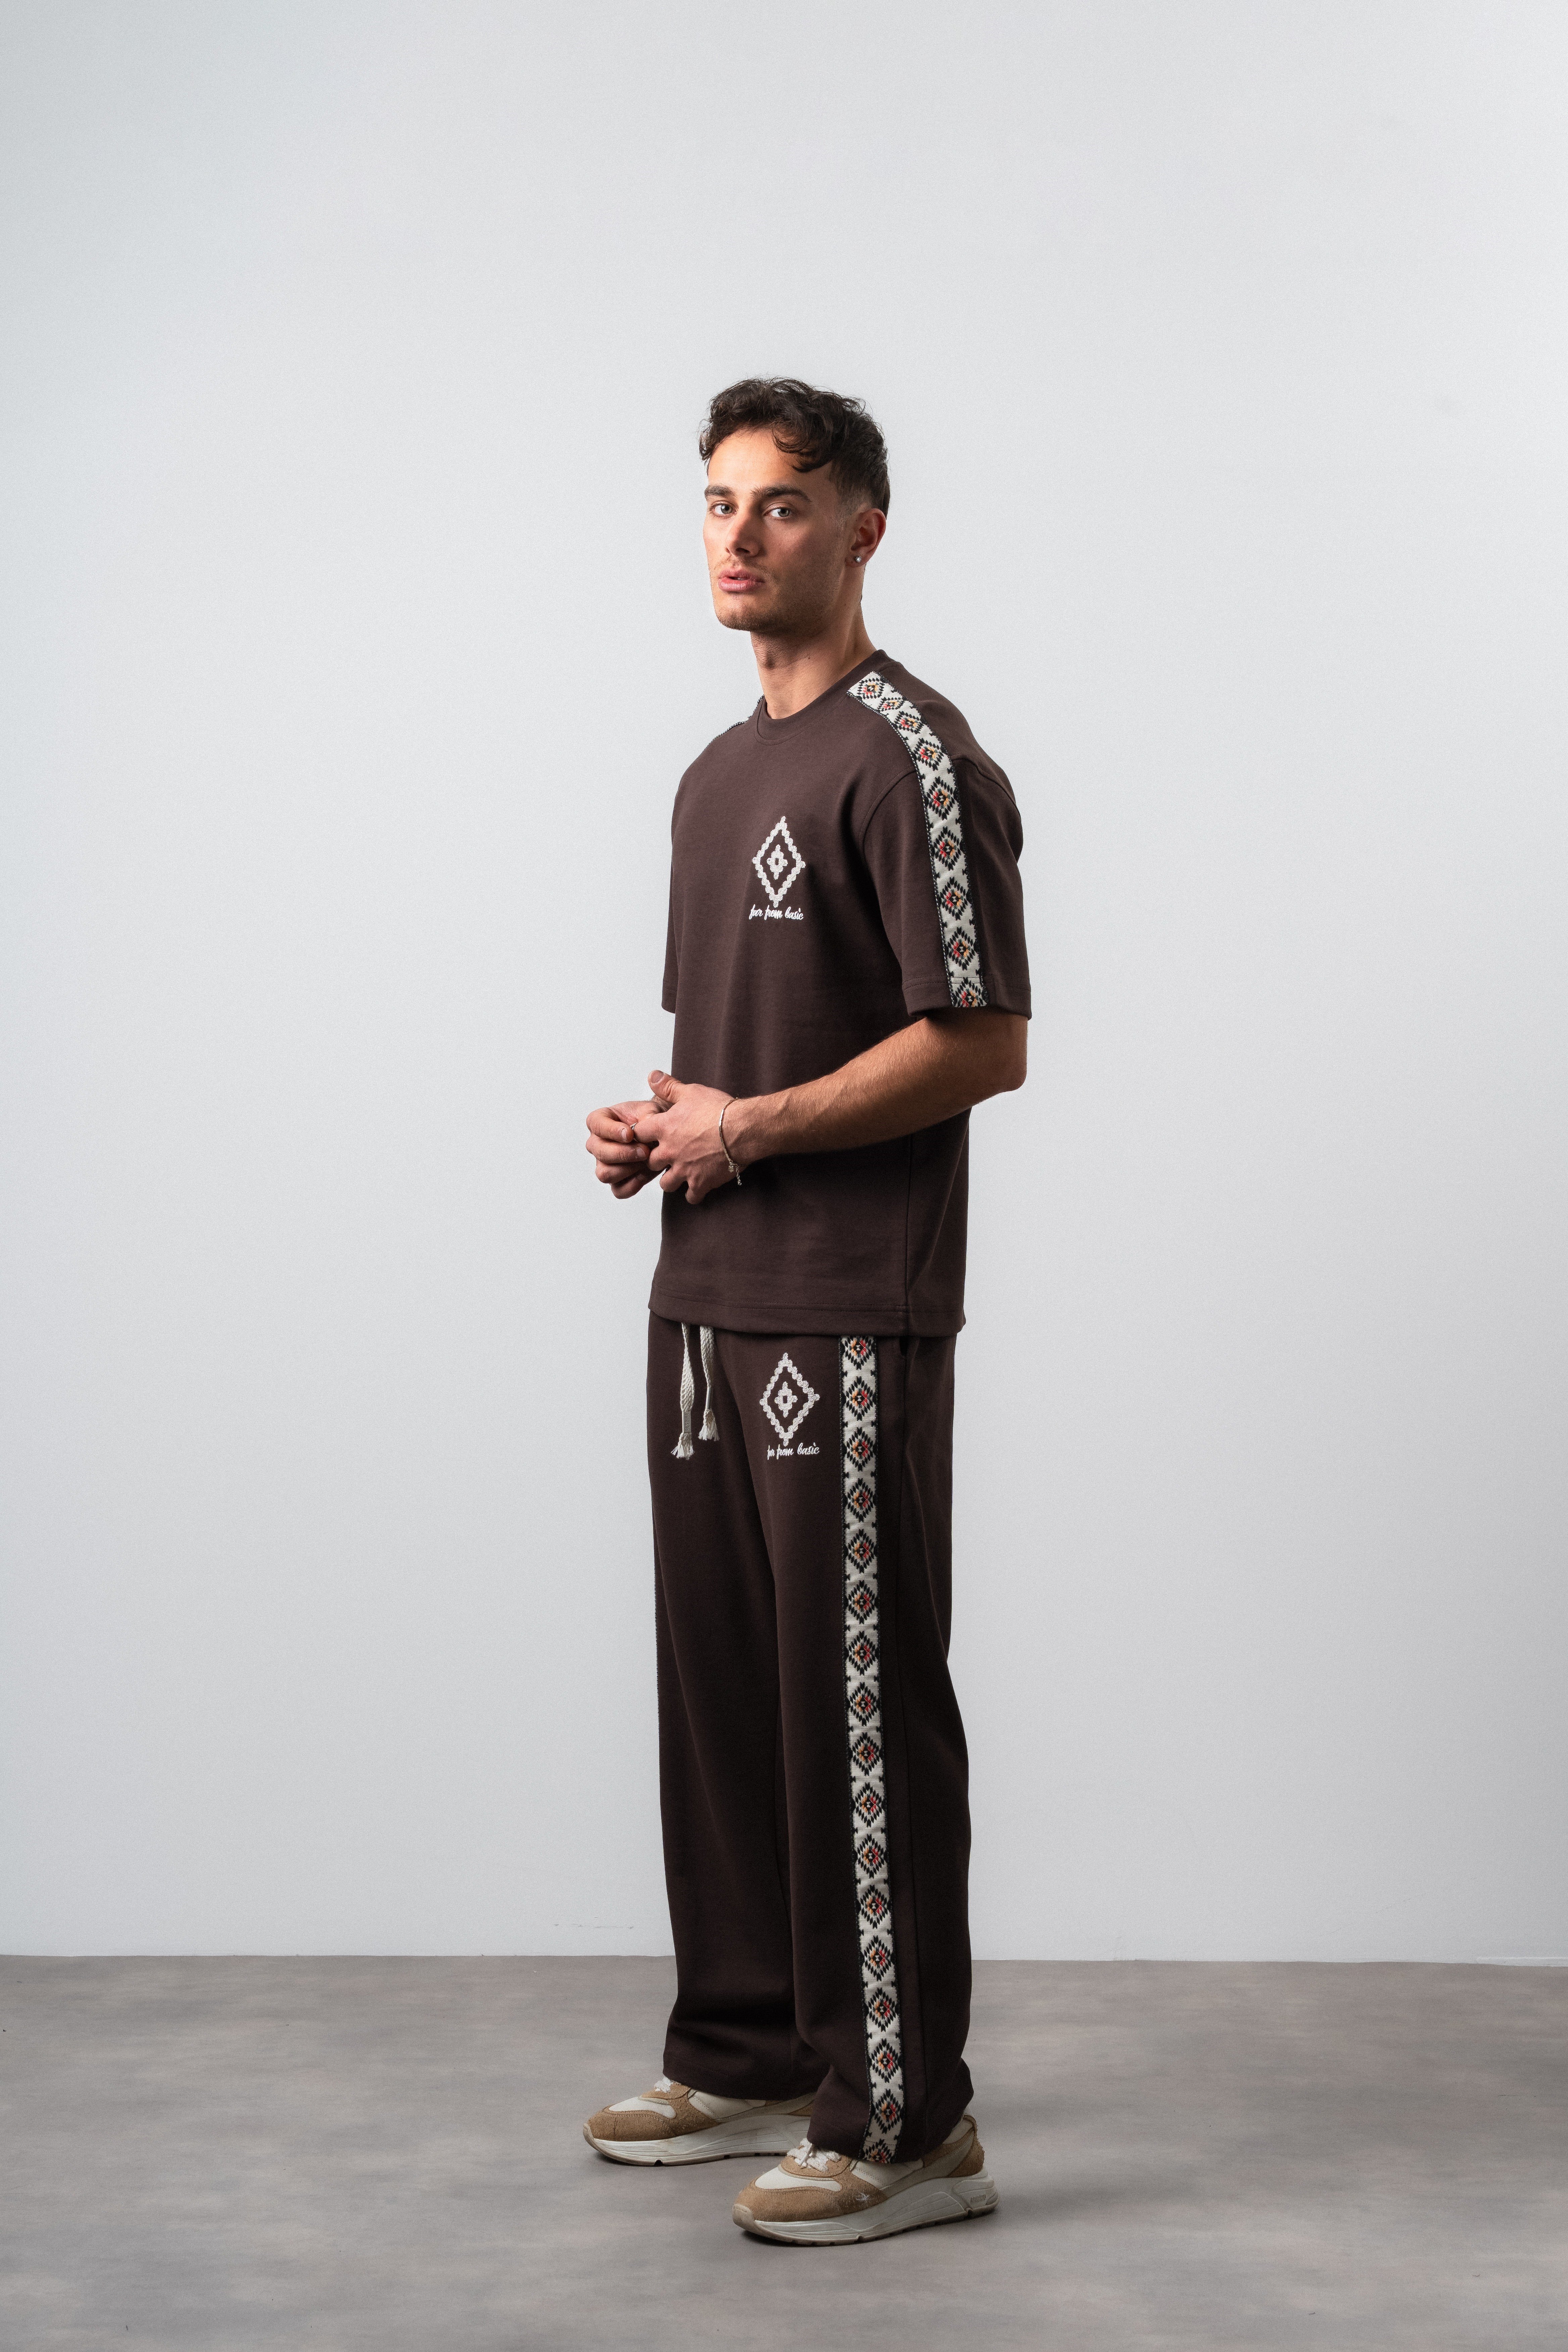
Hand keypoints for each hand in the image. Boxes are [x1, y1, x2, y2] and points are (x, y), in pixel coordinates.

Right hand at [585, 1097, 659, 1198]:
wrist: (659, 1134)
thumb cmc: (649, 1118)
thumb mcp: (650, 1110)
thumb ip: (647, 1115)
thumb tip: (647, 1124)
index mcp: (600, 1121)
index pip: (595, 1125)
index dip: (611, 1131)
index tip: (629, 1134)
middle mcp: (597, 1143)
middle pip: (600, 1153)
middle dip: (623, 1153)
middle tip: (644, 1150)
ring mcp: (603, 1163)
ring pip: (605, 1174)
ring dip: (627, 1169)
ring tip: (646, 1161)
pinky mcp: (616, 1180)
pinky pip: (618, 1190)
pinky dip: (631, 1186)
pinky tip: (644, 1175)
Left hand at [635, 1071, 742, 1204]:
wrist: (743, 1129)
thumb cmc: (718, 1110)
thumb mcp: (691, 1092)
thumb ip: (669, 1087)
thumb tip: (652, 1076)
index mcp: (663, 1129)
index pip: (638, 1134)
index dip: (642, 1134)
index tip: (648, 1135)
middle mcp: (669, 1151)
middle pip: (649, 1162)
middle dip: (656, 1160)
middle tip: (666, 1155)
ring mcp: (684, 1170)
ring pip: (666, 1184)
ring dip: (672, 1179)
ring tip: (679, 1173)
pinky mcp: (701, 1182)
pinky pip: (691, 1197)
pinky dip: (694, 1193)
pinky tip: (698, 1187)